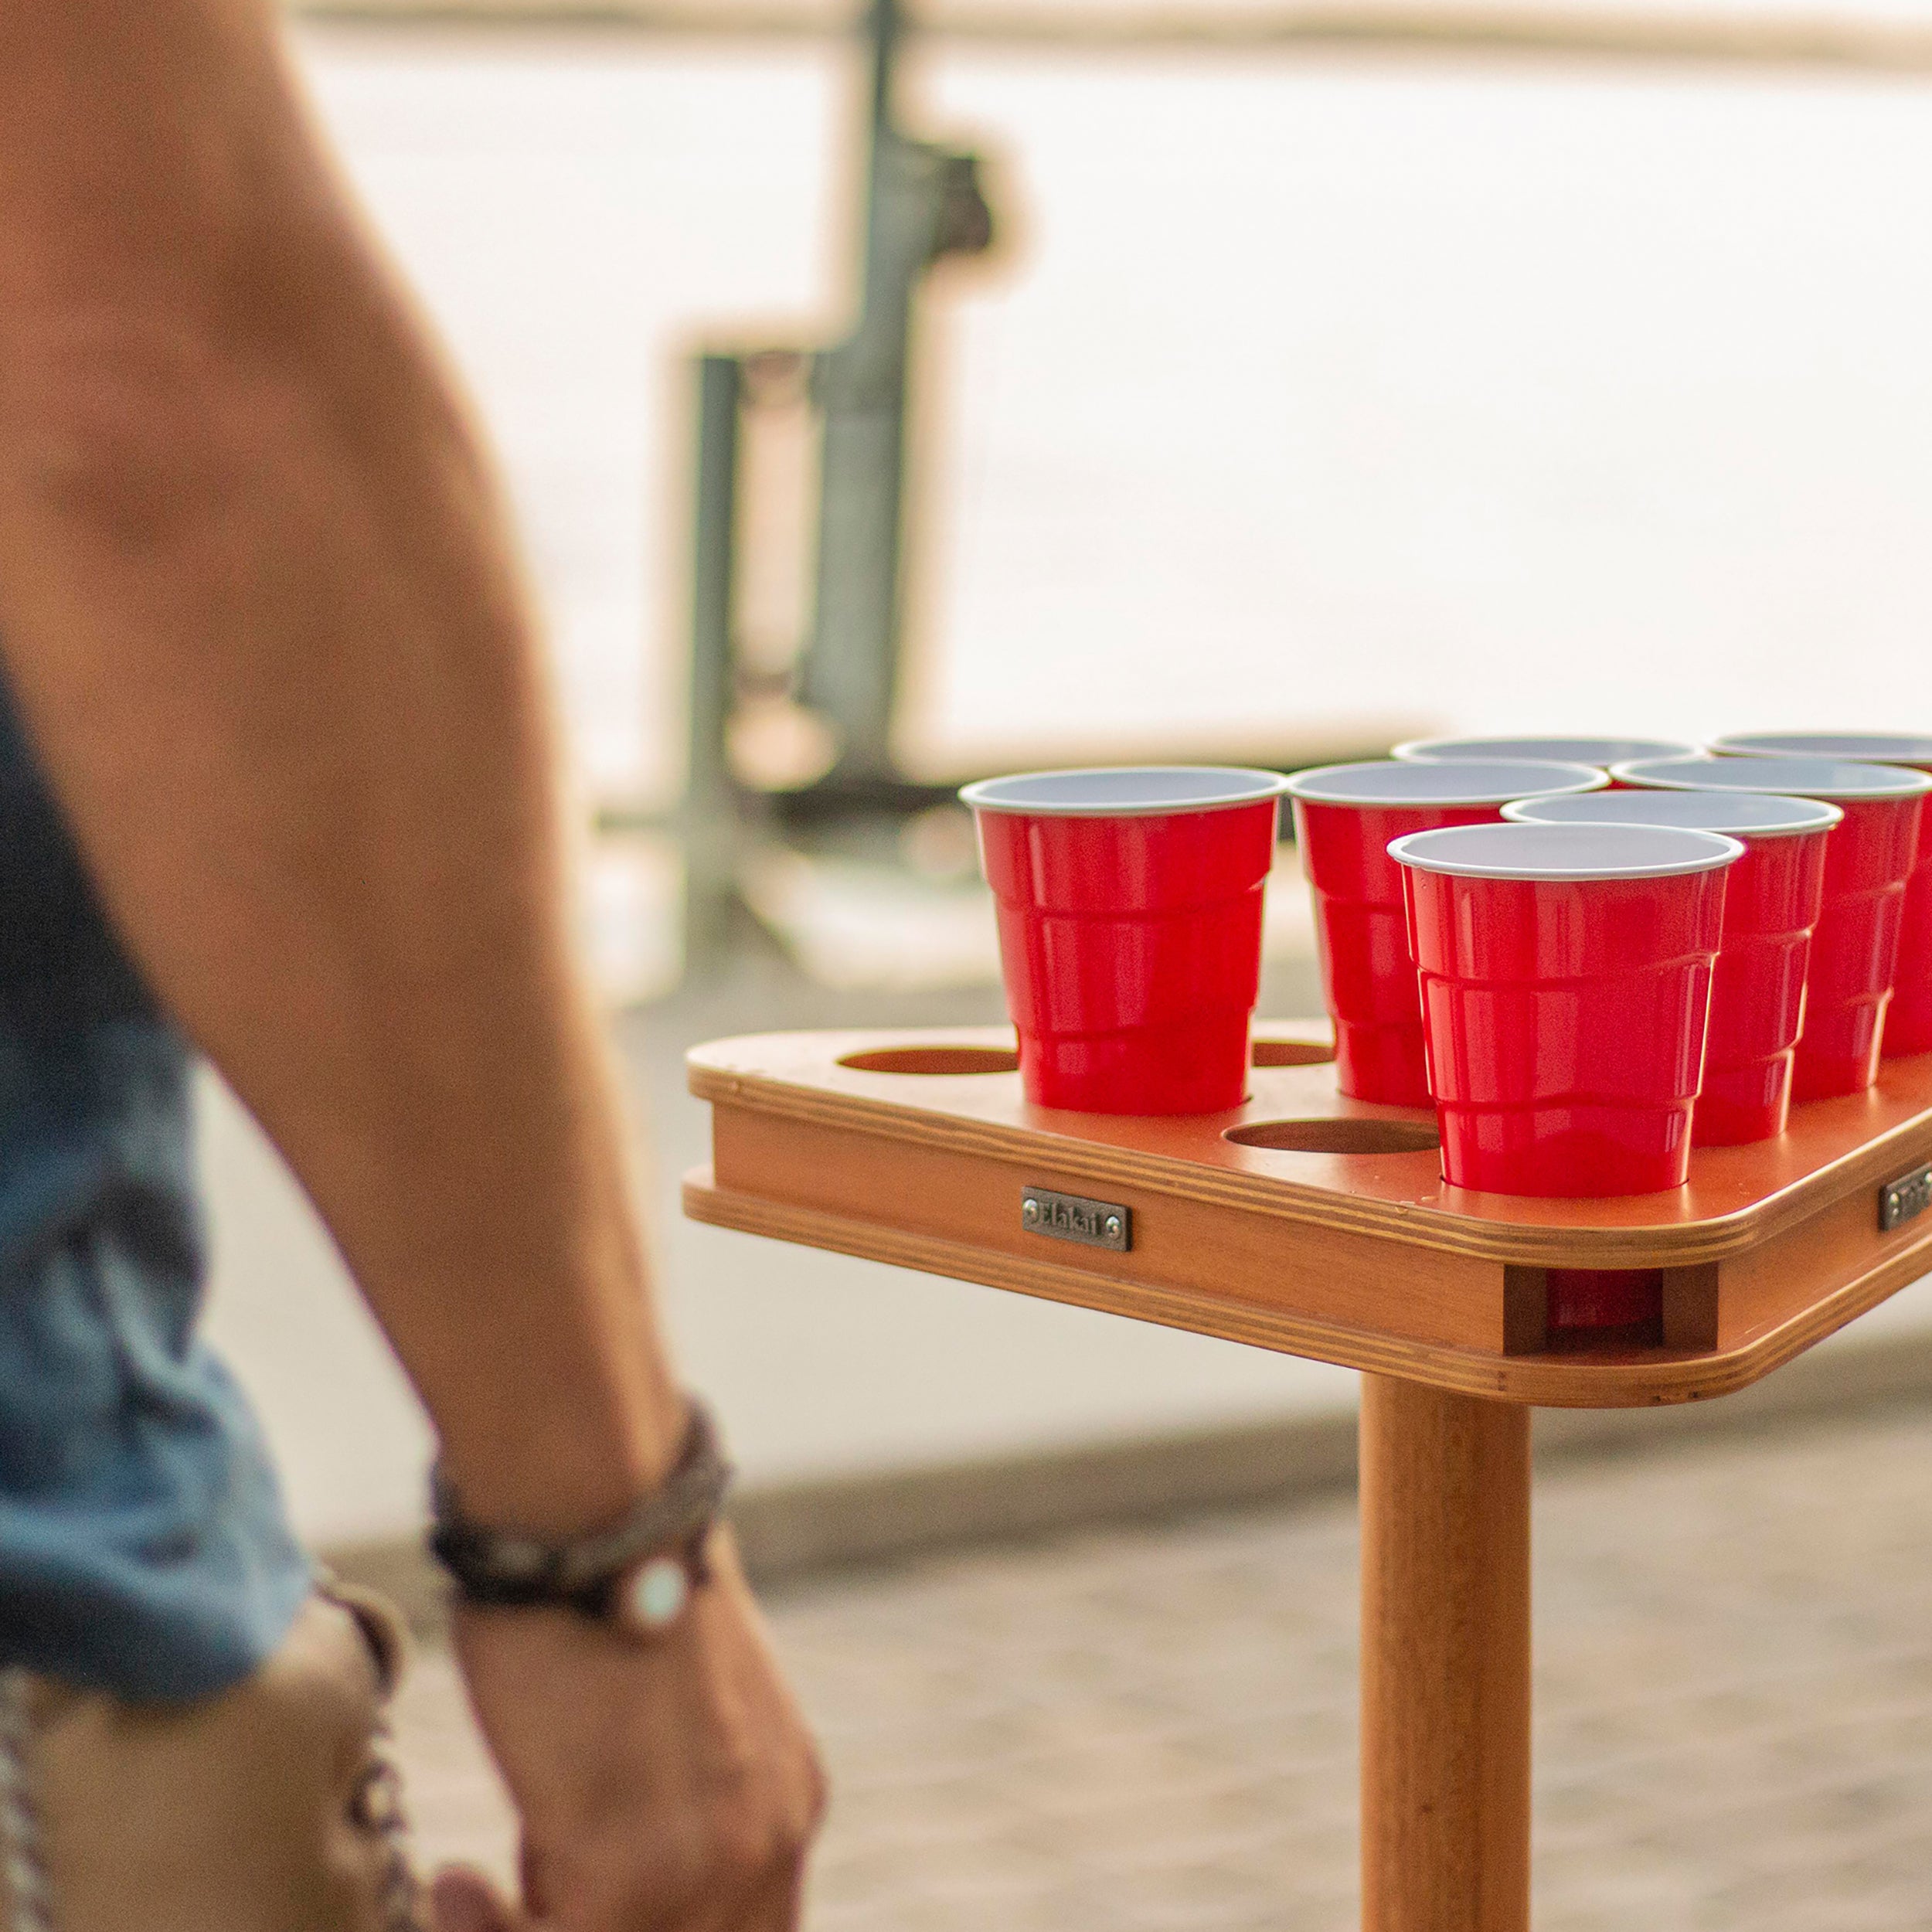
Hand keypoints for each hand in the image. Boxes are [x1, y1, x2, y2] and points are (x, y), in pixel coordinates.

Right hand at [431, 1530, 825, 1931]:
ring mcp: (711, 1867)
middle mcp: (772, 1841)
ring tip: (471, 1899)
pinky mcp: (631, 1880)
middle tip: (520, 1904)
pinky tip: (453, 1883)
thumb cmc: (600, 1586)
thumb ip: (665, 1804)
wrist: (597, 1514)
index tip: (556, 1904)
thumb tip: (575, 1883)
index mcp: (788, 1798)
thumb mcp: (672, 1715)